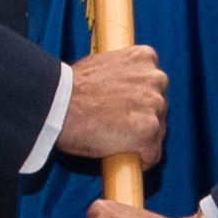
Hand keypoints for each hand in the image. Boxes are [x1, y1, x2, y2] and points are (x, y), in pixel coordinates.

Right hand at [55, 44, 166, 166]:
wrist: (58, 104)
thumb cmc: (71, 88)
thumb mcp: (103, 65)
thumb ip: (122, 75)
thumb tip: (123, 90)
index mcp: (144, 57)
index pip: (154, 84)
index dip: (139, 100)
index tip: (125, 108)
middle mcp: (155, 78)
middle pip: (159, 108)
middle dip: (142, 118)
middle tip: (117, 125)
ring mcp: (154, 104)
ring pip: (157, 132)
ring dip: (141, 139)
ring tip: (114, 139)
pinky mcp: (149, 130)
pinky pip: (152, 154)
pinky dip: (139, 159)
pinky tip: (120, 154)